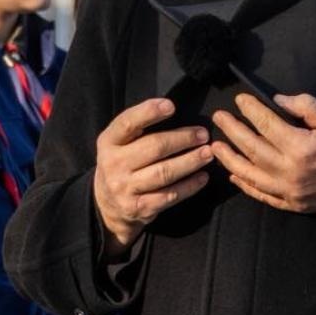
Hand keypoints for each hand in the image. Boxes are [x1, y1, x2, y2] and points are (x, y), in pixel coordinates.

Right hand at [92, 97, 214, 254]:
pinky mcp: (139, 208)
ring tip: (207, 153)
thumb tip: (171, 110)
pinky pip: (169, 195)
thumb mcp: (118, 143)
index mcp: (108, 142)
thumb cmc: (122, 163)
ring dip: (190, 162)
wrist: (108, 205)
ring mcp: (125, 188)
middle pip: (153, 147)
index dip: (149, 112)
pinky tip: (202, 177)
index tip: (171, 106)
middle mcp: (114, 164)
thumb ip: (137, 127)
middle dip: (182, 139)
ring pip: (164, 172)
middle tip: (202, 134)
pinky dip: (189, 186)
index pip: (127, 123)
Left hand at [210, 93, 315, 212]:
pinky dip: (246, 185)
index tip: (239, 99)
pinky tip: (235, 174)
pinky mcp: (295, 205)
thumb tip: (278, 100)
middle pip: (252, 149)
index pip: (267, 125)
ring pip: (251, 175)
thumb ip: (306, 107)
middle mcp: (292, 172)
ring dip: (230, 160)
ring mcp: (291, 192)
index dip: (251, 110)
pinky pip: (263, 196)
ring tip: (215, 146)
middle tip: (219, 117)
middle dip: (233, 131)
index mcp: (303, 148)